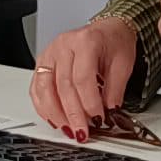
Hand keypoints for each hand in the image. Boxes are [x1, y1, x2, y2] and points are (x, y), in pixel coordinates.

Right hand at [29, 15, 138, 137]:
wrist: (106, 29)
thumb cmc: (114, 42)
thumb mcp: (123, 63)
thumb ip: (115, 89)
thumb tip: (110, 113)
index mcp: (86, 41)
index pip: (83, 78)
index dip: (89, 102)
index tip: (98, 119)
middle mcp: (63, 45)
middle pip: (63, 86)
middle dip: (73, 114)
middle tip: (82, 131)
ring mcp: (50, 53)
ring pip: (45, 88)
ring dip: (55, 113)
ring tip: (68, 129)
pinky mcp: (42, 62)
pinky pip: (36, 88)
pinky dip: (43, 107)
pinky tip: (54, 119)